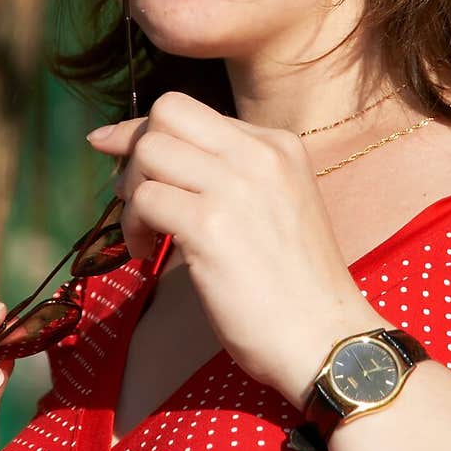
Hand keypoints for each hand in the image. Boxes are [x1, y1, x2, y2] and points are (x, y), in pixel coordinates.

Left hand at [87, 92, 377, 407]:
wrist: (326, 338)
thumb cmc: (297, 285)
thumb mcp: (276, 204)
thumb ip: (232, 175)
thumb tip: (160, 161)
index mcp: (277, 144)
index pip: (193, 112)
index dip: (149, 131)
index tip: (123, 155)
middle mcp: (258, 153)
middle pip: (167, 112)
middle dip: (135, 147)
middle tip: (130, 192)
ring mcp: (235, 186)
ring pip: (149, 150)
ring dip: (131, 191)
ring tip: (143, 231)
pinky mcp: (211, 226)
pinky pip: (145, 200)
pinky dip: (132, 226)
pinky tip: (145, 252)